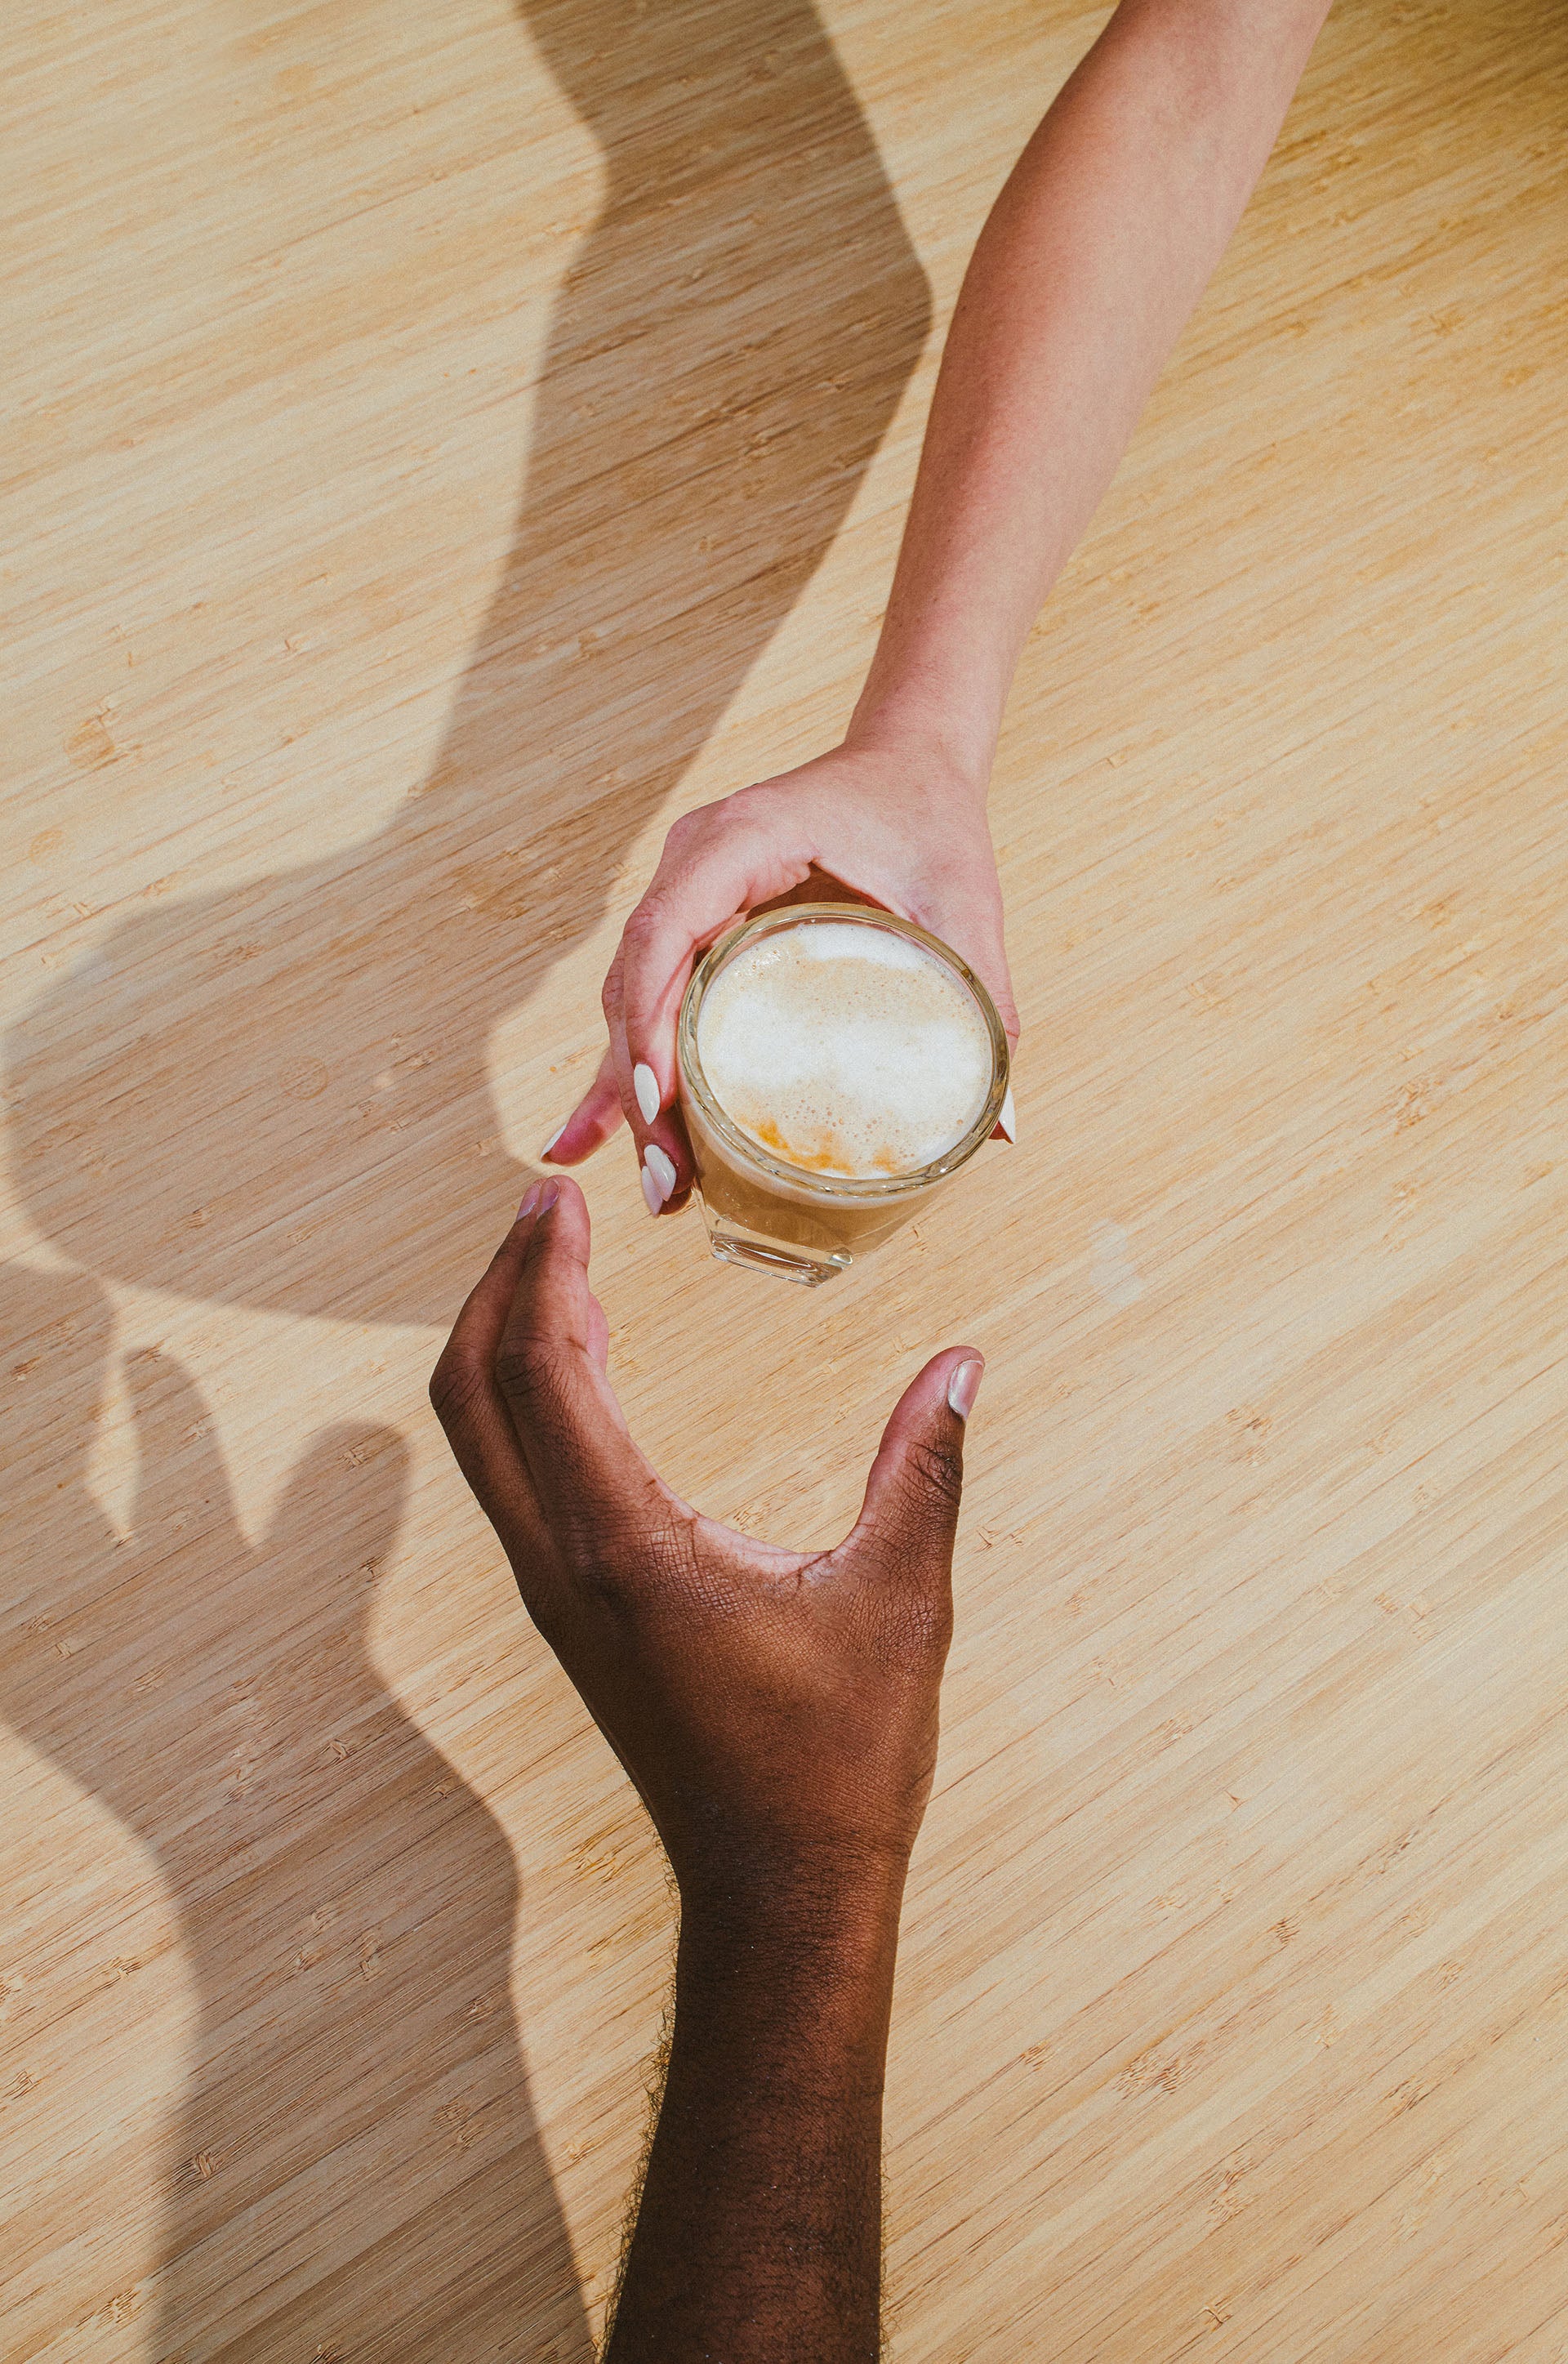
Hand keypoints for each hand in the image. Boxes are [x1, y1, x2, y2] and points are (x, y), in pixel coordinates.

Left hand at [428, 1176, 982, 1905]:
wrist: (777, 1893)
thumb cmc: (838, 1759)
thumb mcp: (898, 1598)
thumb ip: (924, 1468)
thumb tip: (962, 1361)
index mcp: (626, 1547)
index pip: (544, 1371)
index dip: (542, 1270)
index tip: (555, 1197)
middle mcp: (562, 1567)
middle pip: (472, 1395)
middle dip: (496, 1287)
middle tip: (541, 1208)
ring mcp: (554, 1597)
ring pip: (481, 1442)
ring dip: (502, 1342)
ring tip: (554, 1265)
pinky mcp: (571, 1617)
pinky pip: (515, 1482)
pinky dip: (526, 1401)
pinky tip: (585, 1366)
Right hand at [539, 737, 1017, 1213]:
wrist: (908, 763)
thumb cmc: (928, 818)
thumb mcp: (963, 907)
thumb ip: (985, 1003)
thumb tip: (1000, 1129)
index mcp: (739, 841)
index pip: (665, 934)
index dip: (651, 1023)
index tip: (662, 1103)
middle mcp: (692, 865)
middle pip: (637, 986)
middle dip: (642, 1089)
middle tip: (668, 1183)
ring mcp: (685, 895)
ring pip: (635, 1004)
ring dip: (635, 1094)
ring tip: (658, 1187)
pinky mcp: (696, 926)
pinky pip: (651, 1003)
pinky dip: (633, 1069)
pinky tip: (594, 1137)